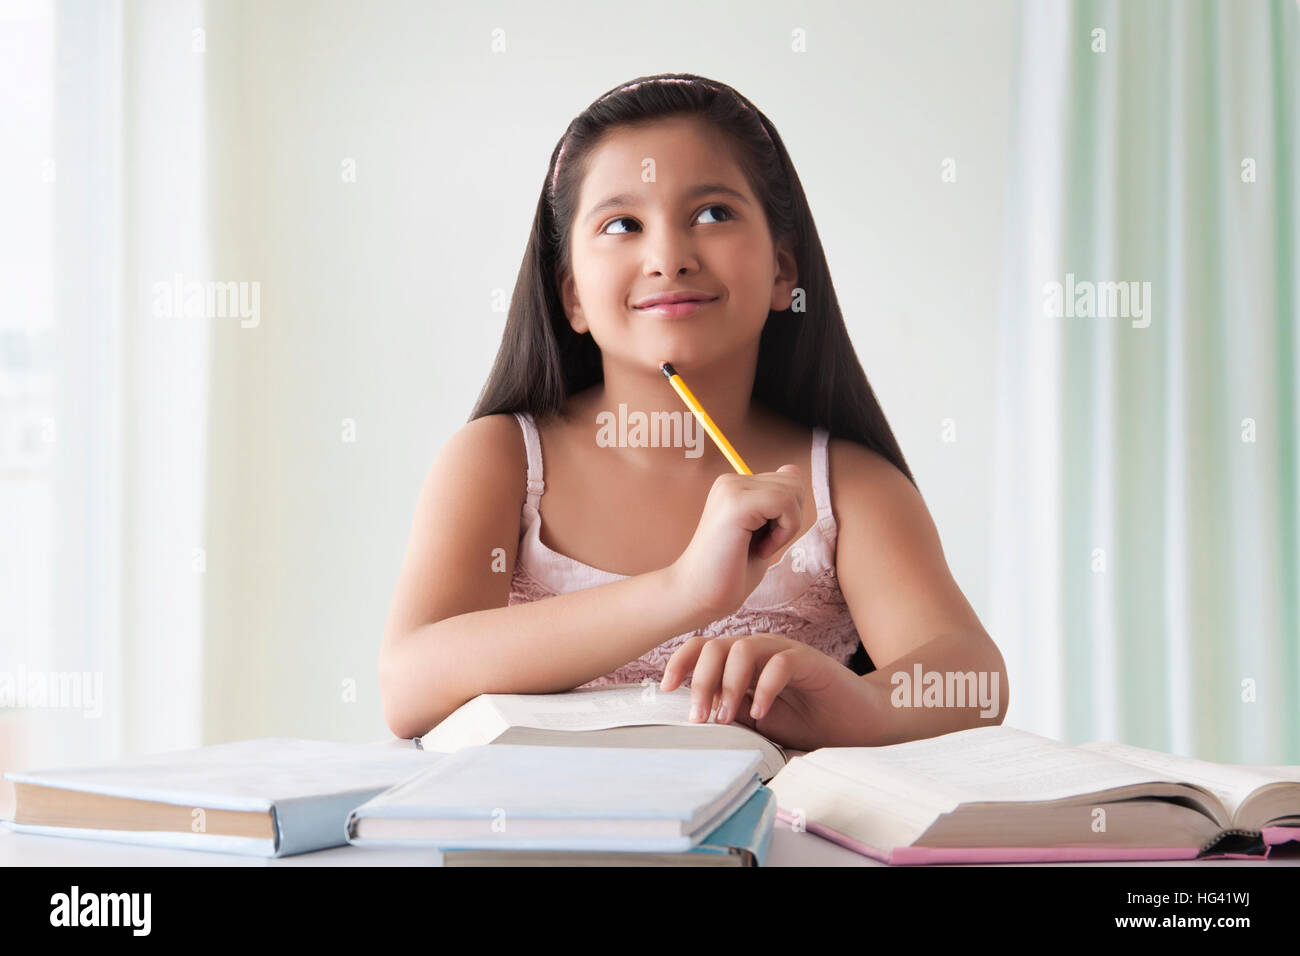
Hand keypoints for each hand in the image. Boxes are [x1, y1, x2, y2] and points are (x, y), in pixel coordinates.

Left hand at [659, 633, 872, 751]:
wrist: (858, 720)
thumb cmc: (808, 720)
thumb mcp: (758, 722)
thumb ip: (731, 713)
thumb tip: (694, 717)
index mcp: (742, 661)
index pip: (702, 647)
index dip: (680, 663)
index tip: (665, 690)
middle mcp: (759, 650)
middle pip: (715, 646)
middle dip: (699, 681)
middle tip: (698, 718)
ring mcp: (784, 652)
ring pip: (741, 650)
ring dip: (727, 685)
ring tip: (725, 717)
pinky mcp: (809, 661)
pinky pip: (779, 663)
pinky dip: (764, 688)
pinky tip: (761, 714)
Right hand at [667, 466, 804, 625]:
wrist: (699, 595)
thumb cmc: (730, 572)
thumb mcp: (763, 531)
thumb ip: (777, 502)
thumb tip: (792, 469)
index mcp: (734, 486)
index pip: (788, 481)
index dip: (788, 516)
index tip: (762, 540)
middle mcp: (731, 481)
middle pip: (793, 483)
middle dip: (790, 519)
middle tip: (760, 544)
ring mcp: (731, 489)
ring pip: (792, 491)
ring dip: (786, 527)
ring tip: (757, 546)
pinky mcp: (736, 503)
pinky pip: (785, 503)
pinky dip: (783, 531)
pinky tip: (760, 548)